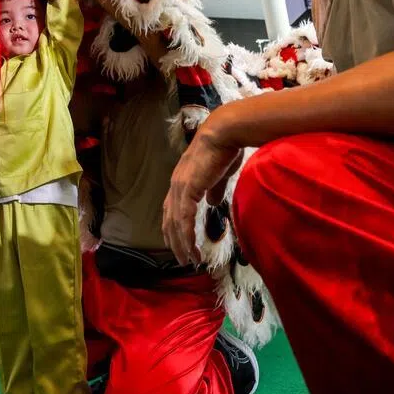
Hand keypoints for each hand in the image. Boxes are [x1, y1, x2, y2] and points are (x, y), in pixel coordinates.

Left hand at [162, 126, 240, 265]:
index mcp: (181, 181)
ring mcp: (179, 187)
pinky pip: (184, 219)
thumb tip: (212, 203)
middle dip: (175, 242)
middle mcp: (176, 185)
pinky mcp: (188, 189)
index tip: (180, 243)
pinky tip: (192, 248)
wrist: (224, 133)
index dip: (174, 228)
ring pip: (175, 223)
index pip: (171, 210)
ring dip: (181, 244)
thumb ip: (212, 189)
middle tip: (183, 259)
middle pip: (169, 220)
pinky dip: (186, 236)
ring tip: (189, 260)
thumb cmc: (224, 150)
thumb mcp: (218, 175)